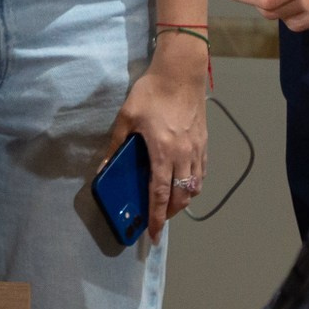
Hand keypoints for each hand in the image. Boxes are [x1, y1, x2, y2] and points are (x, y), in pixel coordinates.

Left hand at [105, 45, 207, 242]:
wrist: (181, 73)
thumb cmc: (151, 93)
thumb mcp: (126, 117)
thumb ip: (115, 145)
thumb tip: (103, 167)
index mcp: (162, 151)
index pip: (160, 194)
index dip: (157, 217)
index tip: (154, 234)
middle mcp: (183, 155)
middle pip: (180, 196)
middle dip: (170, 214)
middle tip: (158, 221)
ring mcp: (197, 150)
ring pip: (194, 187)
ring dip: (183, 201)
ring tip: (170, 205)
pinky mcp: (204, 143)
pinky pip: (202, 173)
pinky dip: (194, 185)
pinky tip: (184, 184)